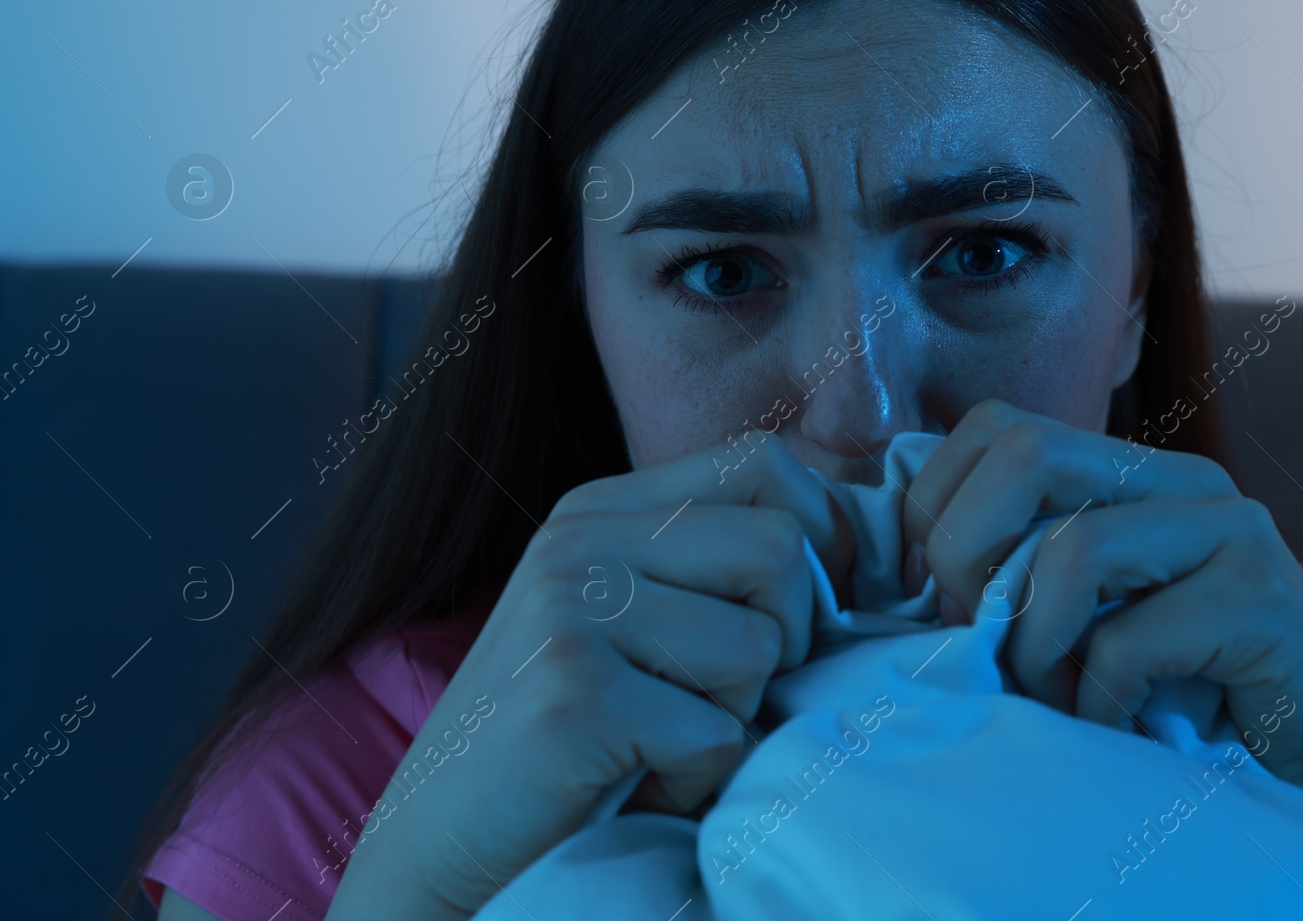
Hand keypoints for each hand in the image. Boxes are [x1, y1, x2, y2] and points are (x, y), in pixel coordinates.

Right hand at [329, 436, 853, 918]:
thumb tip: (857, 549)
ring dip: (735, 719)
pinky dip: (696, 778)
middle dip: (790, 637)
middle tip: (729, 694)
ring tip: (663, 740)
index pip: (763, 461)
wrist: (444, 842)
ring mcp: (573, 608)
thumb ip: (714, 566)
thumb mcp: (634, 618)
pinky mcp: (574, 691)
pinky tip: (636, 780)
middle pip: (779, 546)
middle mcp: (583, 539)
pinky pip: (717, 733)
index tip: (809, 611)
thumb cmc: (568, 739)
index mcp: (603, 509)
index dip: (822, 534)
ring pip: (759, 646)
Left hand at [900, 398, 1302, 810]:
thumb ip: (1017, 572)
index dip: (935, 506)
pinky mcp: (1263, 600)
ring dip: (1033, 647)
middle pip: (1023, 450)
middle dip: (966, 554)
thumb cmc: (1181, 699)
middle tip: (978, 639)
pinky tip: (1111, 725)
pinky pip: (1129, 639)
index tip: (932, 596)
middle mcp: (1181, 481)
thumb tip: (902, 563)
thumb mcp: (1083, 618)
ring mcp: (1230, 531)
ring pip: (1071, 551)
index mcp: (1129, 473)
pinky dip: (1095, 697)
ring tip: (1051, 696)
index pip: (992, 427)